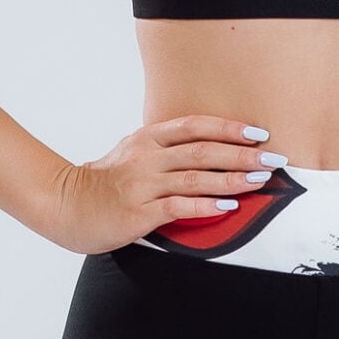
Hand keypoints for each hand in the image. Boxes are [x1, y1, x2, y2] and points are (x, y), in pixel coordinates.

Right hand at [39, 115, 283, 253]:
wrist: (66, 206)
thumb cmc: (103, 184)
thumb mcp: (131, 155)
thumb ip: (165, 151)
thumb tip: (208, 152)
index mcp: (146, 139)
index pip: (195, 126)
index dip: (229, 128)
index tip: (259, 133)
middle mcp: (146, 157)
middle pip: (202, 150)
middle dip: (242, 154)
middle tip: (273, 158)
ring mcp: (142, 185)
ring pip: (195, 177)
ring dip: (232, 178)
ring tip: (260, 180)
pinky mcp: (138, 213)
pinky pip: (179, 206)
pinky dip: (206, 205)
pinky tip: (228, 206)